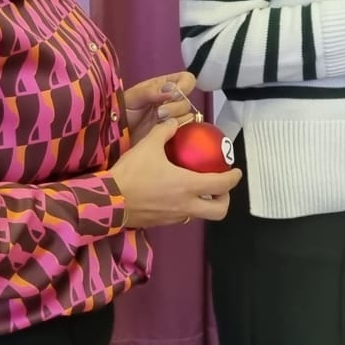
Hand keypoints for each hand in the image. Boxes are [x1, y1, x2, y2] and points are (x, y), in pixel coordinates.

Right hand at [108, 117, 240, 227]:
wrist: (107, 201)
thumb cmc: (131, 173)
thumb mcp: (148, 145)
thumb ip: (164, 131)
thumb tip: (174, 121)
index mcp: (188, 185)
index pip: (221, 185)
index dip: (233, 178)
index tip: (236, 171)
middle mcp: (186, 205)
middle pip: (218, 211)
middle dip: (225, 199)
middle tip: (220, 186)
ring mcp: (174, 217)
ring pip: (199, 215)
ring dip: (204, 204)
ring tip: (198, 190)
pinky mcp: (160, 223)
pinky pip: (181, 216)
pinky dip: (185, 207)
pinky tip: (175, 195)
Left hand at [123, 70, 196, 139]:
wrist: (116, 131)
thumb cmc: (122, 109)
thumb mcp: (132, 97)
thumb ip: (151, 92)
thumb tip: (172, 92)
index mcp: (164, 86)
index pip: (186, 79)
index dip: (185, 86)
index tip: (174, 96)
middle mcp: (172, 100)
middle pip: (187, 100)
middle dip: (175, 107)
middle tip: (159, 113)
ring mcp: (173, 117)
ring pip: (188, 115)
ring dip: (176, 119)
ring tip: (159, 122)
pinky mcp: (173, 132)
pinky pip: (186, 129)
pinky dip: (179, 130)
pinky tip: (166, 132)